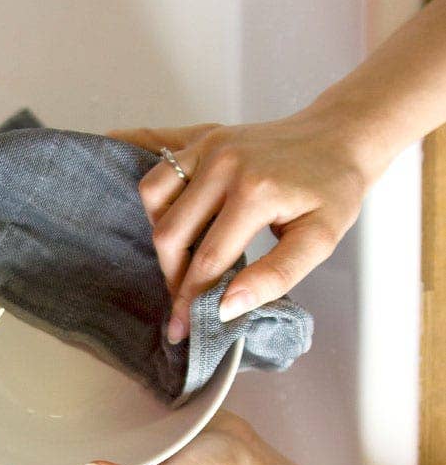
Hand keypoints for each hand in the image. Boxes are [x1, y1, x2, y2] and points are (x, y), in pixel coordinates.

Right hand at [107, 107, 375, 340]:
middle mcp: (223, 164)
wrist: (338, 136)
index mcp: (255, 192)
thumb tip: (228, 307)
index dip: (192, 299)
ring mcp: (208, 145)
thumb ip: (276, 276)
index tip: (182, 329)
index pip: (209, 259)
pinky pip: (153, 153)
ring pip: (152, 195)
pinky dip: (137, 171)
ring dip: (159, 231)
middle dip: (172, 273)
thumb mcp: (320, 239)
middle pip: (171, 232)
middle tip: (184, 296)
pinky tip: (126, 182)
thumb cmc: (332, 189)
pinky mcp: (200, 135)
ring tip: (180, 253)